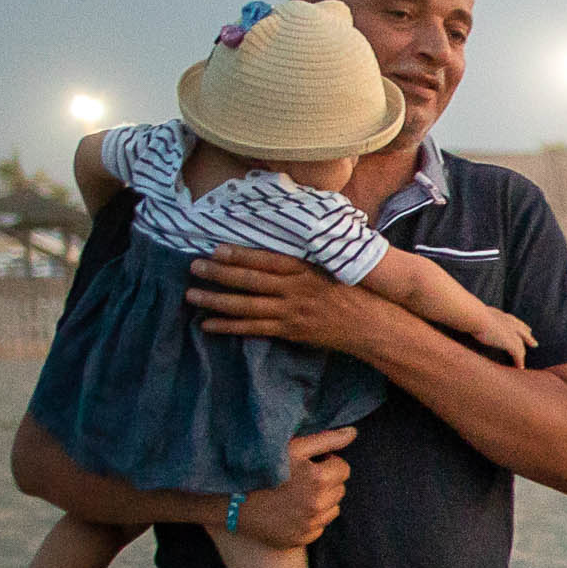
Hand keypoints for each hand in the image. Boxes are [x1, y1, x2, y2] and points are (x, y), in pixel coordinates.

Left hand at [186, 247, 379, 352]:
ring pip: (246, 306)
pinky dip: (230, 327)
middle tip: (193, 267)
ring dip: (216, 301)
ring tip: (192, 295)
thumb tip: (287, 235)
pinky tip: (208, 325)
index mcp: (306, 269)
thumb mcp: (335, 265)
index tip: (216, 248)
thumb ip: (310, 254)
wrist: (374, 325)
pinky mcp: (290, 332)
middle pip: (250, 281)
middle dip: (219, 274)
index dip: (240, 254)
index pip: (266, 259)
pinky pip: (254, 329)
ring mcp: (291, 313)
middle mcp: (295, 290)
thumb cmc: (355, 291)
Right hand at [225, 429, 356, 548]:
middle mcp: (317, 505)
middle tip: (302, 477)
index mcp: (318, 479)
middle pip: (340, 489)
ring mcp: (309, 525)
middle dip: (327, 481)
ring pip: (333, 509)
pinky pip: (319, 526)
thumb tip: (353, 433)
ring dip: (322, 500)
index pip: (343, 468)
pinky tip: (290, 509)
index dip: (328, 462)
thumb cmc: (260, 467)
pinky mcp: (300, 539)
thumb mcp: (291, 447)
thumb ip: (326, 439)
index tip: (310, 462)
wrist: (229, 500)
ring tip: (296, 493)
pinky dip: (311, 518)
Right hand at [439, 289, 538, 361]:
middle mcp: (507, 322)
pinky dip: (519, 362)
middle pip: (521, 329)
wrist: (473, 315)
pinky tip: (520, 368)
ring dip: (523, 352)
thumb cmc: (465, 312)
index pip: (511, 319)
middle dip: (527, 336)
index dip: (517, 324)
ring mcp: (510, 332)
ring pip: (521, 344)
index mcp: (497, 314)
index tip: (523, 328)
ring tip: (524, 360)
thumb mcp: (467, 313)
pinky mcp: (511, 343)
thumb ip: (464, 315)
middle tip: (534, 342)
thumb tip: (451, 314)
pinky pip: (518, 355)